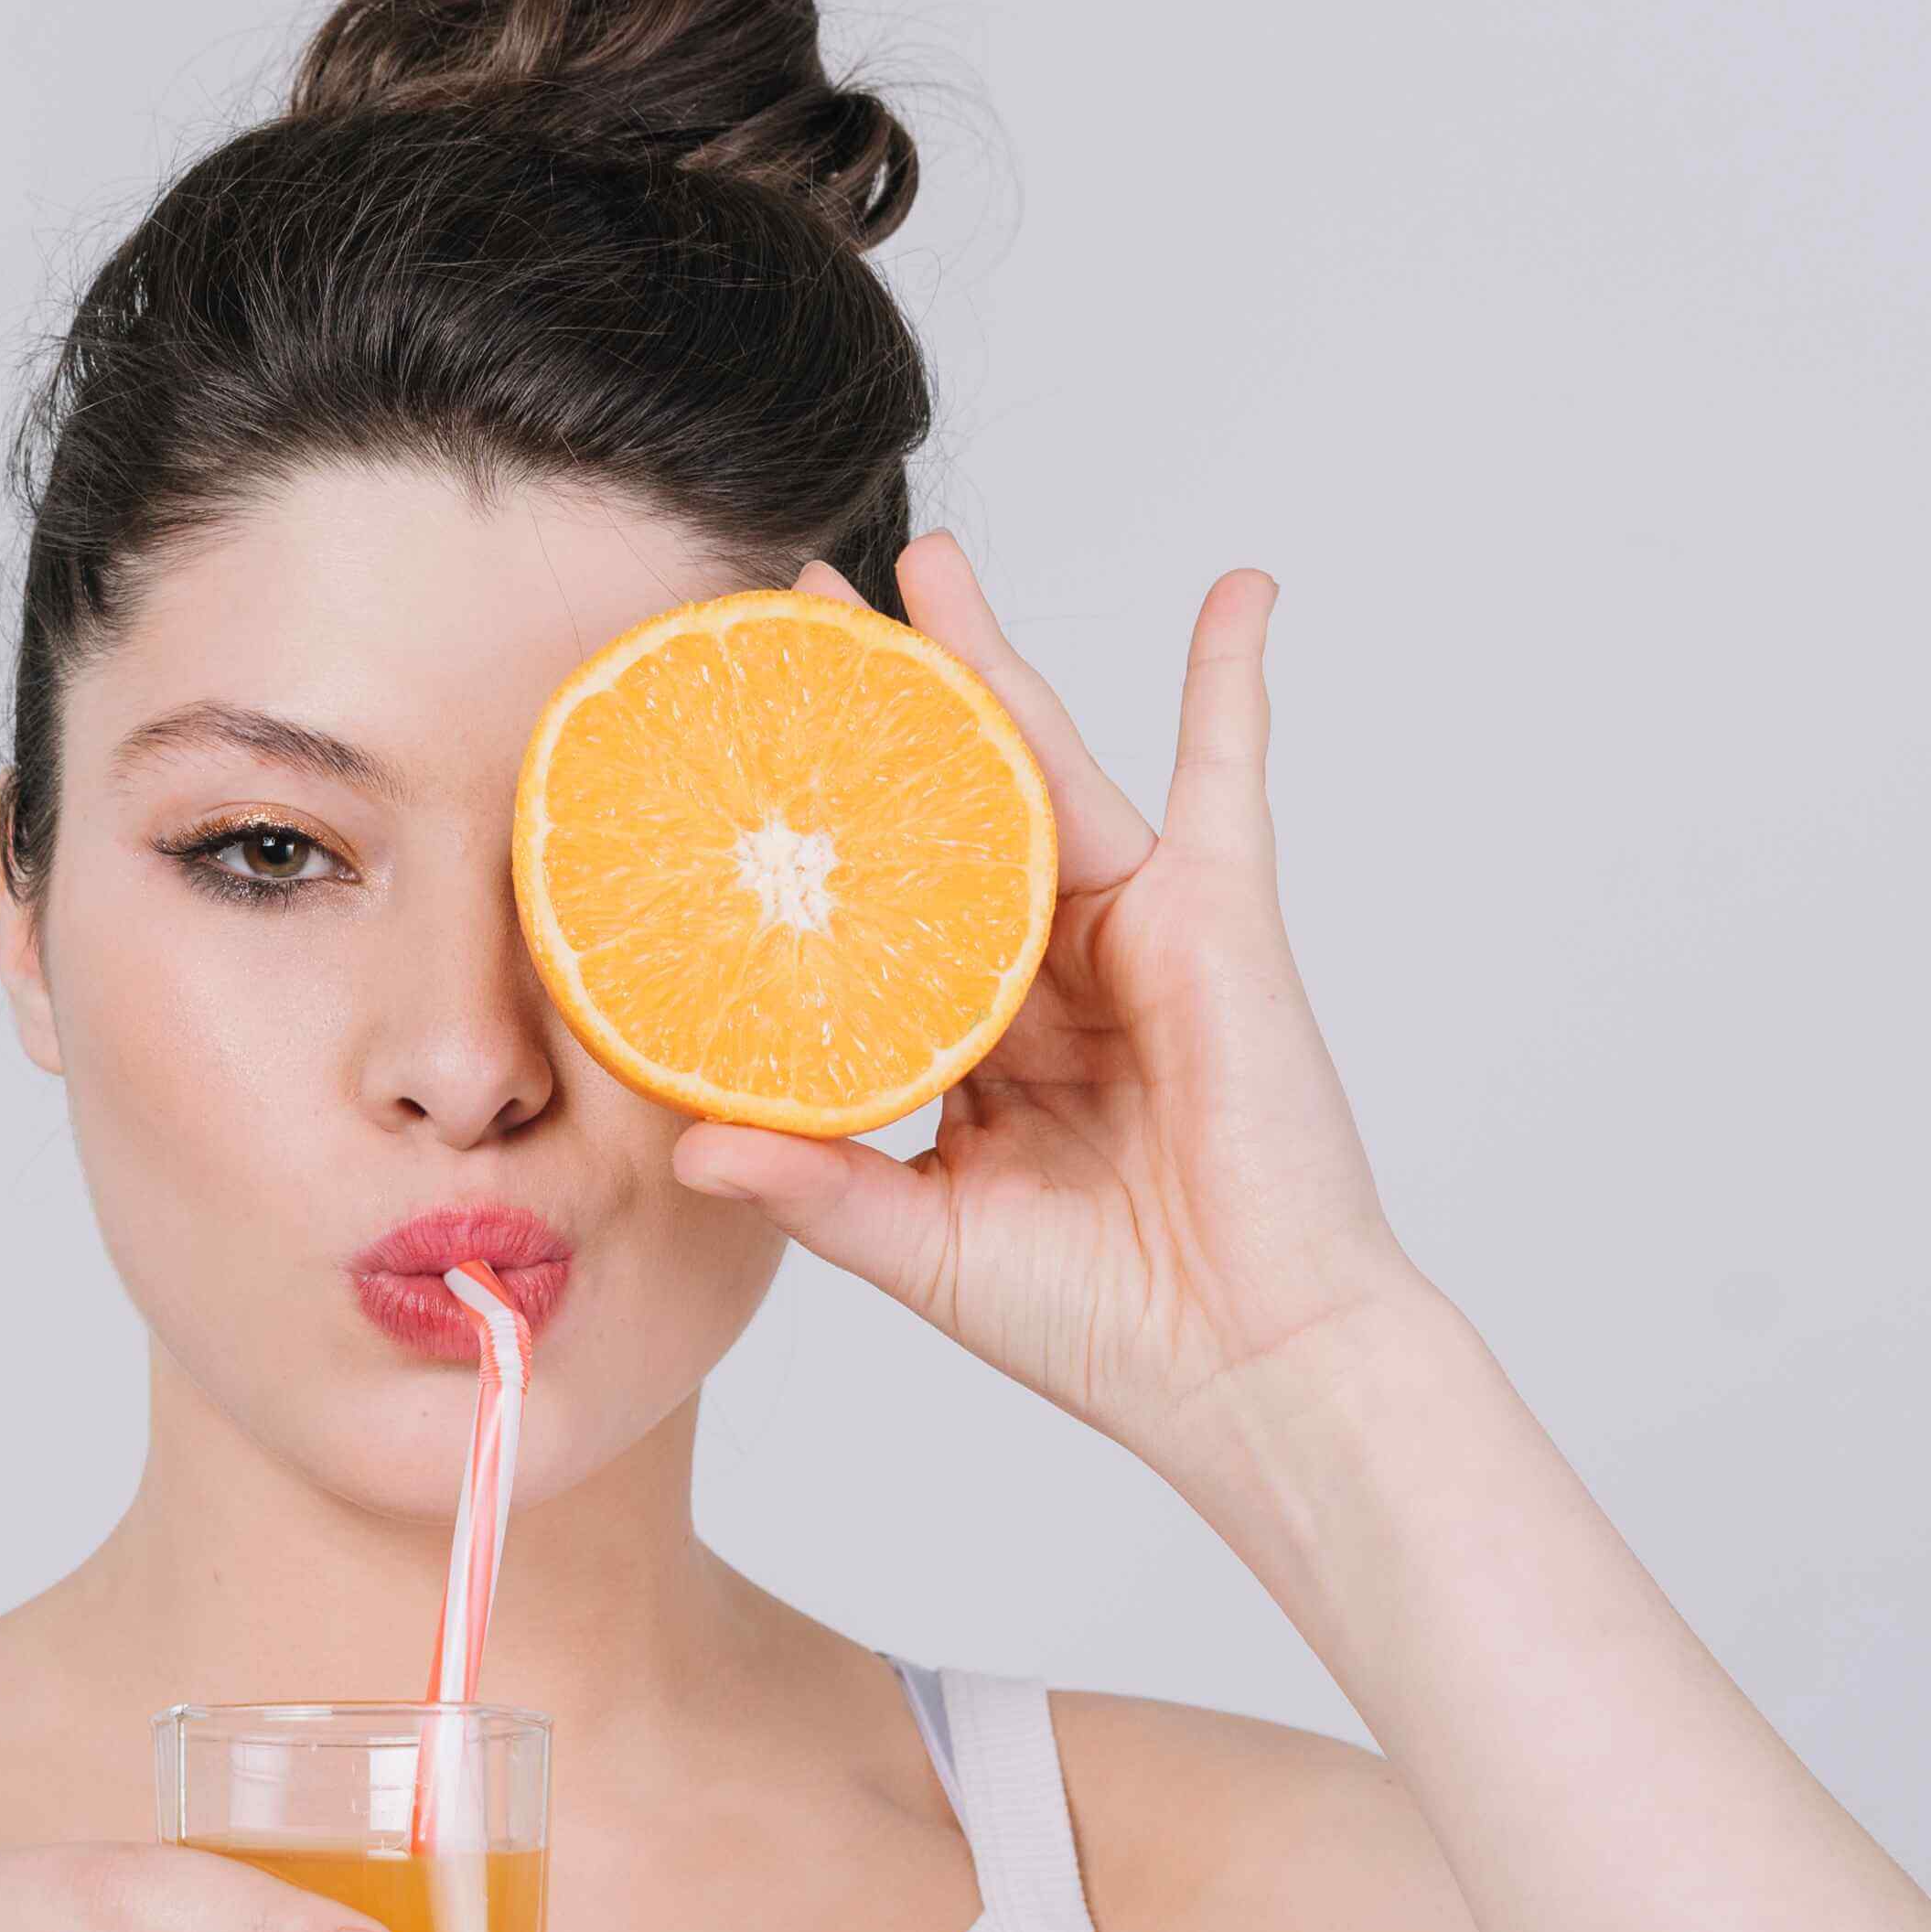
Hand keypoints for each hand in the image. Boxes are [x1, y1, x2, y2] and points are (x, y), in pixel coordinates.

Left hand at [670, 534, 1427, 1484]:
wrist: (1244, 1370)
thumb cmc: (1101, 1325)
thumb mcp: (921, 1246)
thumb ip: (813, 1182)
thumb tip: (686, 1141)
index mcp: (973, 1042)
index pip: (870, 910)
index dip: (806, 835)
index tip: (724, 763)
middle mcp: (1047, 975)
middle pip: (947, 810)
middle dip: (876, 708)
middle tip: (792, 610)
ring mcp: (1137, 937)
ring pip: (1045, 769)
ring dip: (992, 660)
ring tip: (923, 562)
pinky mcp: (1219, 923)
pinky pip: (1229, 776)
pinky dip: (1232, 680)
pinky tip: (1241, 587)